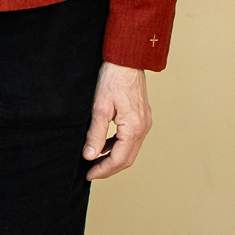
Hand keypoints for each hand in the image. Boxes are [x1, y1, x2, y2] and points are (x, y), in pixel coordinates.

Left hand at [84, 61, 152, 179]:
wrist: (127, 60)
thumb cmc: (113, 79)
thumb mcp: (100, 108)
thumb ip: (96, 134)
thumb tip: (89, 155)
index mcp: (134, 128)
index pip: (119, 159)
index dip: (103, 170)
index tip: (89, 174)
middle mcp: (143, 128)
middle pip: (127, 159)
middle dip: (109, 168)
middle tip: (91, 173)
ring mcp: (145, 123)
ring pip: (130, 150)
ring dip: (114, 158)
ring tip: (95, 161)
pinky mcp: (142, 117)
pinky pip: (131, 139)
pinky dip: (118, 146)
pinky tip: (105, 144)